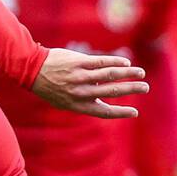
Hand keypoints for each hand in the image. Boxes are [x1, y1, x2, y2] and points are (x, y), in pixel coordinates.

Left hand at [30, 48, 148, 118]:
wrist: (31, 69)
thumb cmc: (49, 86)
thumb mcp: (63, 100)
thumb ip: (83, 101)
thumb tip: (103, 98)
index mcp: (77, 105)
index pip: (103, 112)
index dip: (120, 113)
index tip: (134, 112)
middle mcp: (80, 92)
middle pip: (112, 92)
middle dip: (131, 90)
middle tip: (145, 88)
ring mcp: (80, 76)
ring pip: (110, 75)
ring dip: (128, 74)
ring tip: (141, 73)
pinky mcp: (79, 62)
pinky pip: (101, 62)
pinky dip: (115, 61)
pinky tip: (125, 62)